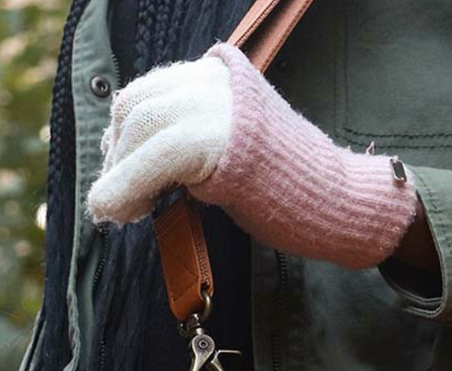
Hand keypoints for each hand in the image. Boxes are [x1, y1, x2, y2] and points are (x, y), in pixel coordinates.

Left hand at [88, 41, 419, 269]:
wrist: (337, 203)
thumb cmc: (288, 190)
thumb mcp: (232, 148)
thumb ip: (189, 138)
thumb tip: (126, 153)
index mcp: (220, 76)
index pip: (148, 93)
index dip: (121, 137)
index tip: (116, 177)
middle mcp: (215, 80)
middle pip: (136, 107)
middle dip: (117, 157)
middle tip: (114, 202)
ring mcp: (218, 105)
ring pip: (140, 129)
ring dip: (117, 176)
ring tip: (116, 212)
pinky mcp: (218, 138)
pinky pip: (155, 157)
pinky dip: (126, 187)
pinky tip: (118, 211)